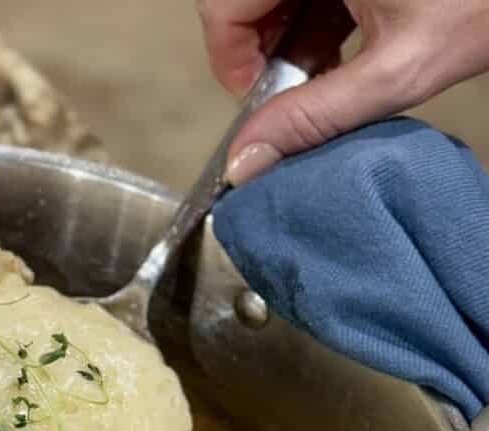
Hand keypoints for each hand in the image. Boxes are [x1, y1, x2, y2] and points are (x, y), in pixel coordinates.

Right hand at [198, 0, 488, 183]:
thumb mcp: (398, 69)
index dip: (230, 60)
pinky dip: (320, 17)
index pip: (222, 5)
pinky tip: (352, 44)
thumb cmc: (486, 0)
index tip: (261, 101)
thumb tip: (246, 160)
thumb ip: (316, 116)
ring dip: (293, 37)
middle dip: (263, 52)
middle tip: (300, 90)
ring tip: (334, 70)